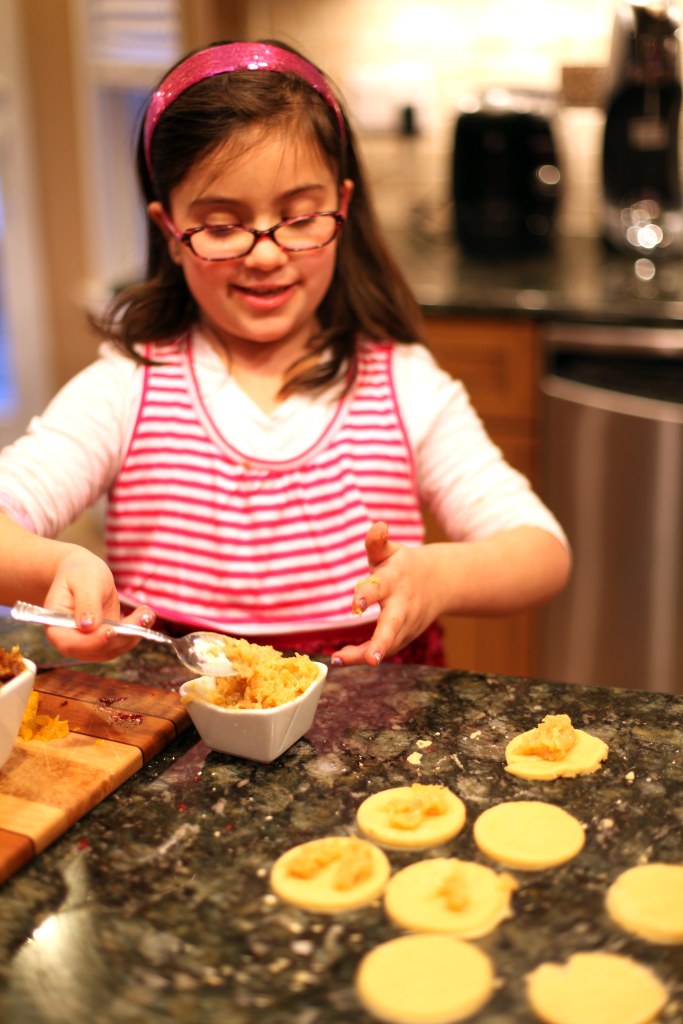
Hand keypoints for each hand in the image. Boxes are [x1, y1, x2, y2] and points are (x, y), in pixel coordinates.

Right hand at [42, 545, 155, 661]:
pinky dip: (135, 632)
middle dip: (121, 637)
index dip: (91, 642)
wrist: (83, 573)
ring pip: (112, 649)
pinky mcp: (104, 640)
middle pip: (95, 650)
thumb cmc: (78, 573)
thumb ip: (85, 602)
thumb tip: (88, 626)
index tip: (110, 631)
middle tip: (143, 618)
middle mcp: (71, 640)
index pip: (70, 643)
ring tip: (147, 614)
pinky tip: (145, 616)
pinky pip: (120, 642)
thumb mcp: (82, 581)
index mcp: (56, 626)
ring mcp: (88, 643)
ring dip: (132, 635)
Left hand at [332, 521, 440, 666]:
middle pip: (392, 626)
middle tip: (371, 658)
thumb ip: (377, 542)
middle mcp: (402, 605)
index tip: (356, 605)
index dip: (367, 595)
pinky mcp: (404, 636)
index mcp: (394, 581)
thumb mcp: (390, 552)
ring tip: (340, 659)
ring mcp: (406, 624)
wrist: (440, 582)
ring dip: (365, 654)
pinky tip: (344, 658)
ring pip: (387, 643)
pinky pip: (384, 648)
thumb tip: (378, 526)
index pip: (380, 588)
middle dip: (381, 642)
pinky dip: (364, 655)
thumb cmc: (403, 566)